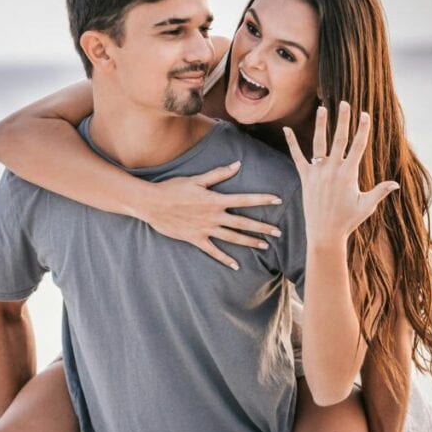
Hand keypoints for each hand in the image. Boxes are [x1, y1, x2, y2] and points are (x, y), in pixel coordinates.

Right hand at [141, 162, 283, 269]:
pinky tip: (236, 266)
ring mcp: (205, 229)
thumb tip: (238, 165)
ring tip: (265, 246)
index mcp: (215, 200)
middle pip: (243, 223)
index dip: (262, 199)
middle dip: (262, 227)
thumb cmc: (173, 188)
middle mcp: (213, 216)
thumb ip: (218, 174)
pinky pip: (213, 251)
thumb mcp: (196, 179)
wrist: (152, 204)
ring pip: (232, 238)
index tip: (278, 200)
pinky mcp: (195, 239)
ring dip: (249, 242)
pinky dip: (225, 259)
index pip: (244, 199)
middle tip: (279, 232)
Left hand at [283, 102, 398, 246]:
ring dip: (321, 125)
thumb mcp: (367, 205)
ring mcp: (317, 173)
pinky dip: (292, 143)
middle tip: (344, 102)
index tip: (365, 113)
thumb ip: (380, 191)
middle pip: (339, 139)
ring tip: (322, 108)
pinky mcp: (305, 178)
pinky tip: (287, 129)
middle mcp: (333, 170)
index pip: (358, 146)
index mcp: (349, 174)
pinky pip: (297, 157)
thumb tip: (396, 184)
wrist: (325, 233)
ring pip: (319, 144)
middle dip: (343, 120)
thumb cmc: (348, 220)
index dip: (362, 129)